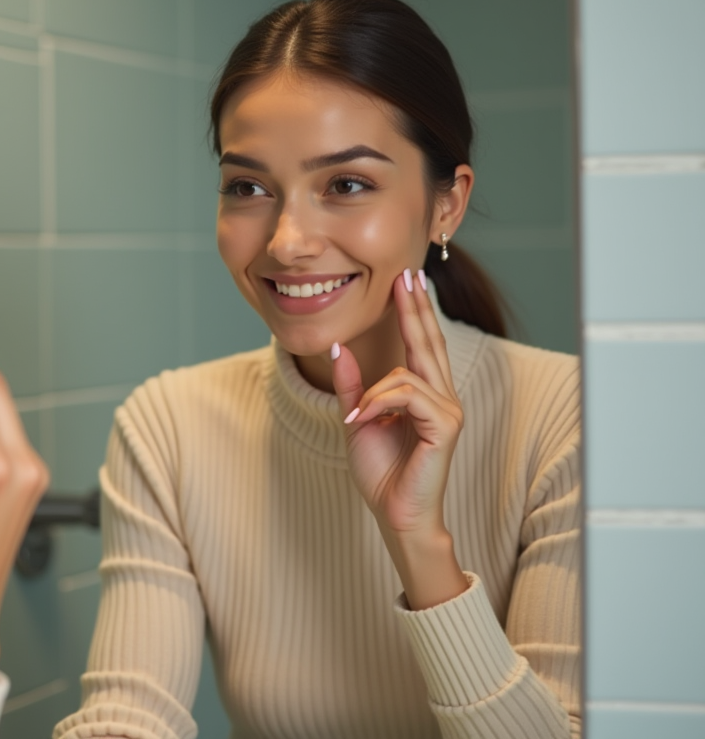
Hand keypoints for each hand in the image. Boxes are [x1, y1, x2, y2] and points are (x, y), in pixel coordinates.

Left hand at [331, 268, 466, 608]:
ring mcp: (448, 410)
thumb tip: (340, 348)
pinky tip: (365, 420)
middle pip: (427, 342)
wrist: (395, 513)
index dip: (414, 310)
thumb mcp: (356, 420)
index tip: (407, 279)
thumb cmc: (382, 473)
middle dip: (415, 308)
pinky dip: (380, 402)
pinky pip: (408, 394)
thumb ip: (352, 385)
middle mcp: (442, 397)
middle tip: (406, 274)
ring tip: (358, 417)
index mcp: (424, 394)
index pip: (420, 344)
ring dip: (373, 392)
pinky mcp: (445, 425)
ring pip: (406, 372)